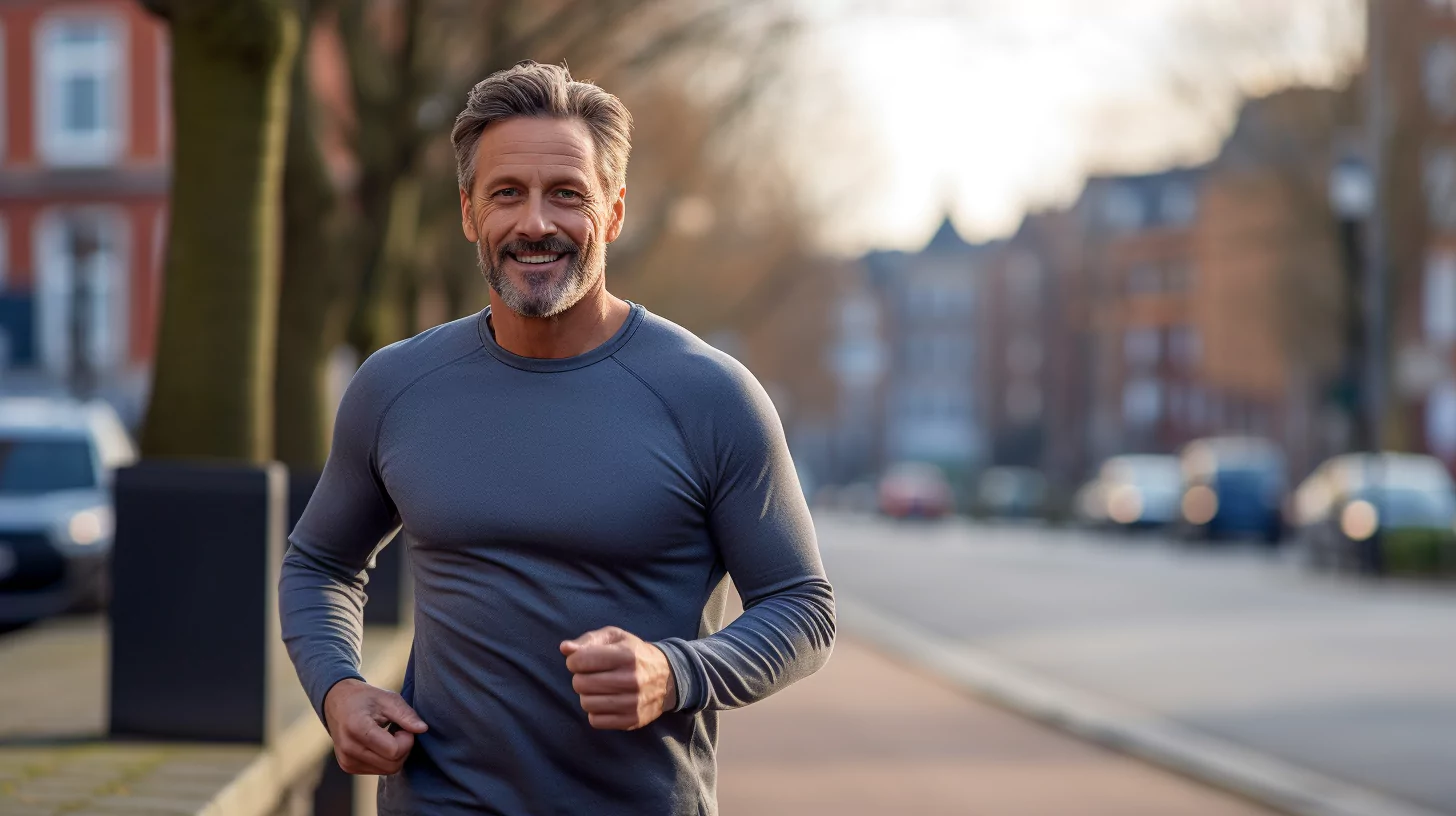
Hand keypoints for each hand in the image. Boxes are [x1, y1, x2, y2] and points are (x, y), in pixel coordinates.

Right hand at [323, 678, 427, 774]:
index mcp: (357, 728)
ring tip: (389, 735)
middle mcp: (349, 749)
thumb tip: (423, 729)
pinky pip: (378, 771)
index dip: (406, 740)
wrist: (337, 702)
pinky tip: (380, 743)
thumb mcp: (387, 698)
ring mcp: (347, 761)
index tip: (403, 726)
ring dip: (395, 755)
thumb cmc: (366, 698)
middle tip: (399, 731)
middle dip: (403, 749)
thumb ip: (406, 714)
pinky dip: (385, 759)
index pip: (394, 751)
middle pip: (392, 765)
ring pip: (387, 770)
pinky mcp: (348, 767)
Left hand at [560, 626, 676, 729]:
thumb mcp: (615, 637)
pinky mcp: (632, 720)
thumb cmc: (634, 653)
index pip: (579, 661)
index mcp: (626, 655)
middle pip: (580, 684)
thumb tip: (565, 648)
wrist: (668, 677)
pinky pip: (596, 721)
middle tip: (593, 675)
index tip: (583, 660)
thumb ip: (588, 640)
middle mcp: (631, 679)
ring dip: (588, 695)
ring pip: (586, 703)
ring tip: (600, 688)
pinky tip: (607, 701)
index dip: (574, 660)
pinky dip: (596, 712)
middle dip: (581, 678)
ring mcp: (632, 702)